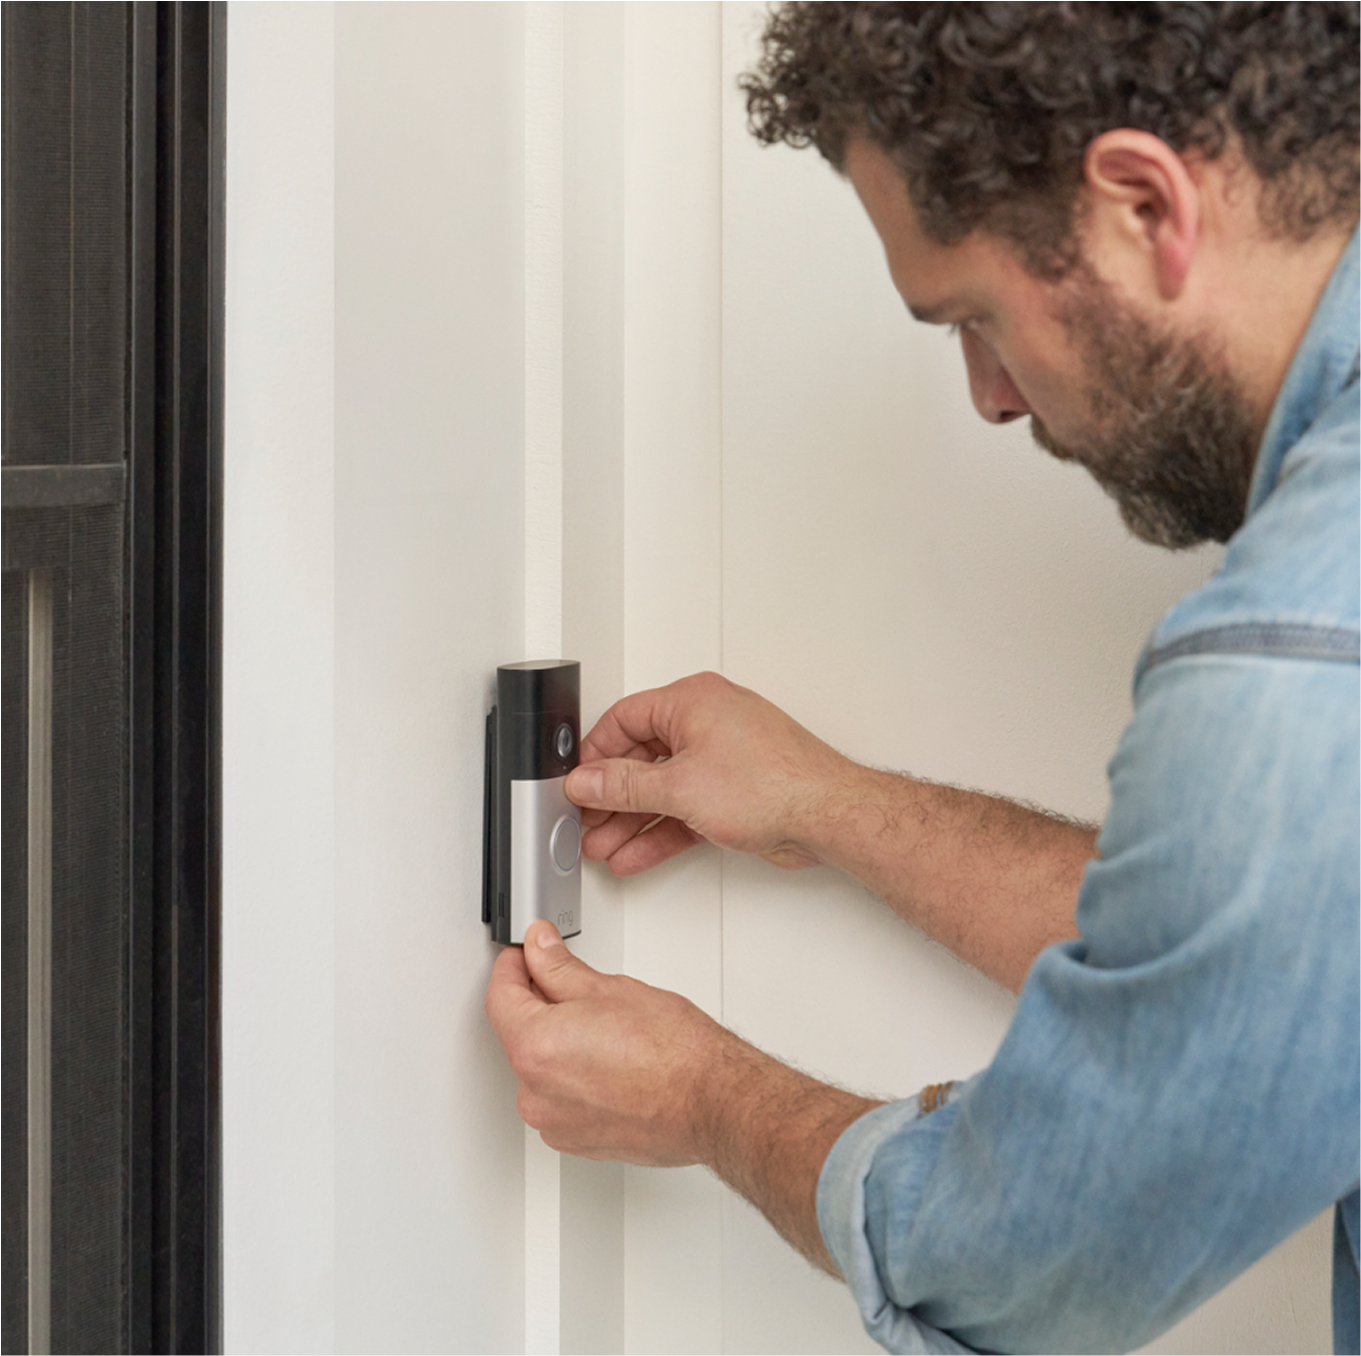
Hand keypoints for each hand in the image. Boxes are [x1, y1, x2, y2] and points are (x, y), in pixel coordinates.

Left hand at [484, 920, 736, 1164]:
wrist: (712, 1102)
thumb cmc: (674, 1052)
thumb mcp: (610, 989)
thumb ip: (559, 967)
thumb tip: (540, 949)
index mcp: (536, 1047)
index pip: (501, 997)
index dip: (513, 967)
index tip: (525, 955)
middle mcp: (535, 1093)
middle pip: (521, 1034)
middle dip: (540, 1004)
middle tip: (573, 983)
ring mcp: (555, 1123)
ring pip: (543, 1068)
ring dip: (560, 1043)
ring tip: (606, 1028)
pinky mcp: (577, 1141)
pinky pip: (561, 1099)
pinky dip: (575, 1078)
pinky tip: (609, 1060)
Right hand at [565, 671, 855, 875]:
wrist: (828, 815)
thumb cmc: (775, 782)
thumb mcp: (680, 786)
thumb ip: (624, 786)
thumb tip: (588, 780)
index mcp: (692, 700)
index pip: (624, 719)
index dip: (595, 754)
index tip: (576, 782)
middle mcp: (708, 722)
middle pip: (641, 757)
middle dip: (611, 796)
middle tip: (585, 821)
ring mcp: (723, 758)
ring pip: (663, 789)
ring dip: (632, 820)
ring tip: (604, 846)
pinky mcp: (735, 793)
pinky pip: (685, 809)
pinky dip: (661, 831)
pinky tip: (637, 853)